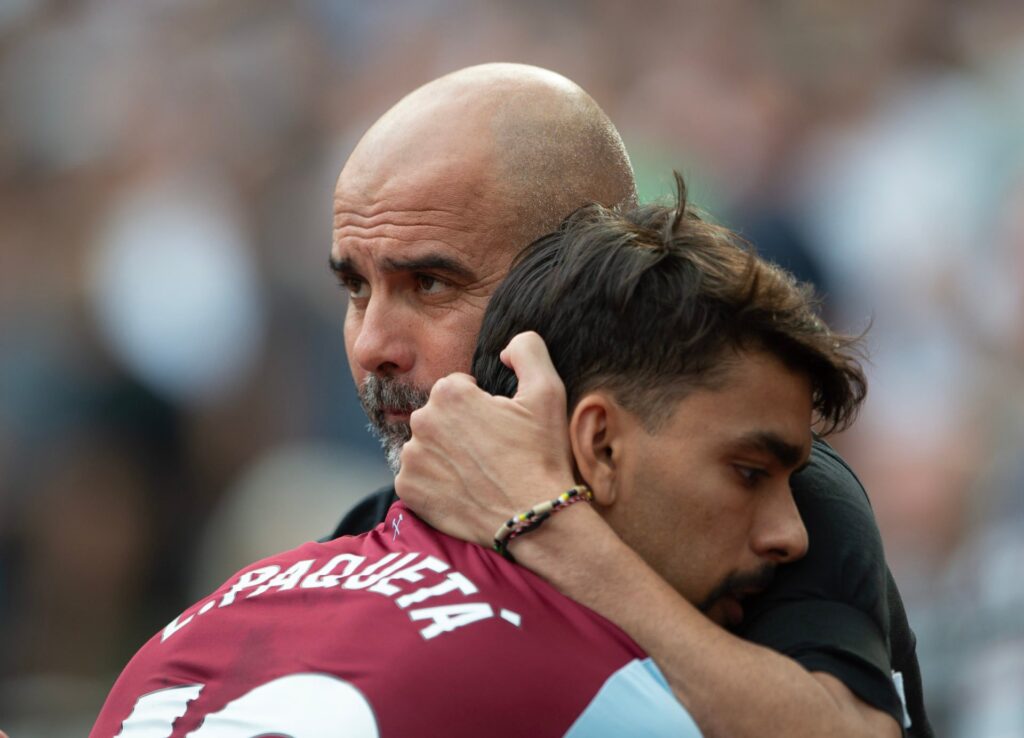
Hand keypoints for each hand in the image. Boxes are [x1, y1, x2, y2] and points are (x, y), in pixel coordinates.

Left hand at [396, 331, 575, 544]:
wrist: (534, 518)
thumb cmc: (542, 455)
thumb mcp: (548, 390)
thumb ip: (527, 349)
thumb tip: (505, 347)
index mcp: (449, 392)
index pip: (458, 388)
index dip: (482, 405)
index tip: (500, 427)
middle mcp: (421, 421)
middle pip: (439, 415)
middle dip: (460, 428)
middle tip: (492, 451)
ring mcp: (411, 457)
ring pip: (427, 444)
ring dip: (446, 453)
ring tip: (479, 472)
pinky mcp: (408, 489)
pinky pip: (417, 475)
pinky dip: (435, 481)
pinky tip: (463, 489)